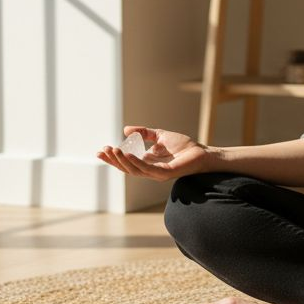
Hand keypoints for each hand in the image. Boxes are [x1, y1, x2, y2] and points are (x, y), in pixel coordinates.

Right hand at [97, 126, 212, 181]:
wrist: (202, 152)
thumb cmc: (183, 146)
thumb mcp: (159, 136)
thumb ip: (144, 133)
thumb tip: (126, 130)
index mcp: (147, 162)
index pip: (126, 162)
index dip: (113, 158)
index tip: (101, 150)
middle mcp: (150, 170)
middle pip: (127, 168)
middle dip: (114, 160)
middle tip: (103, 151)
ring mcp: (157, 173)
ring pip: (134, 170)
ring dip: (122, 161)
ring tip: (113, 150)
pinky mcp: (165, 173)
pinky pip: (147, 169)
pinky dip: (136, 162)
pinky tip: (127, 155)